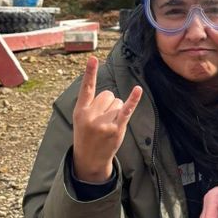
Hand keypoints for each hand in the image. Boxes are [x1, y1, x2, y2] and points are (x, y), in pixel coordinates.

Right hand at [72, 56, 142, 182]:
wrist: (89, 159)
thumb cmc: (86, 136)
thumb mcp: (80, 119)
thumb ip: (90, 105)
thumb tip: (110, 95)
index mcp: (80, 110)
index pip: (86, 88)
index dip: (90, 72)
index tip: (93, 59)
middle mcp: (91, 115)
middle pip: (108, 95)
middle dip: (109, 104)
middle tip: (103, 119)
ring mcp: (104, 123)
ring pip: (118, 103)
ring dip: (117, 111)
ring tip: (108, 125)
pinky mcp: (116, 129)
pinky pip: (126, 110)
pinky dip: (133, 100)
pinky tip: (137, 90)